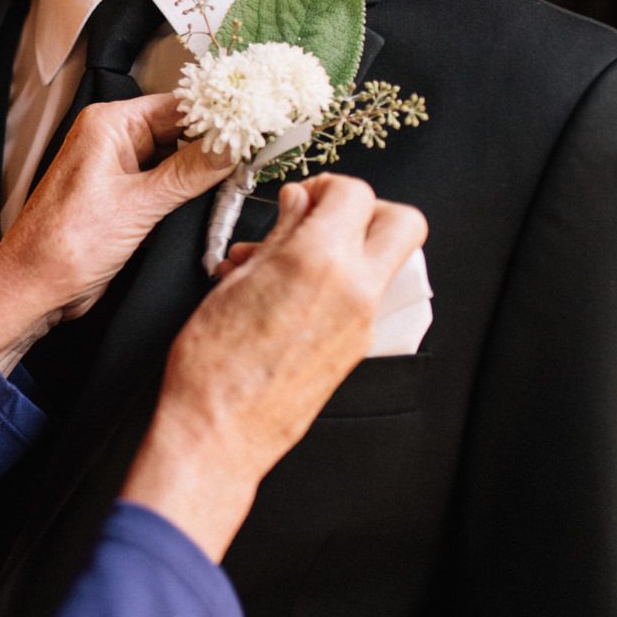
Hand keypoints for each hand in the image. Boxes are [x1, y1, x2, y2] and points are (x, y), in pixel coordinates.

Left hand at [0, 93, 233, 373]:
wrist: (34, 288)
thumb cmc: (64, 244)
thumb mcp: (138, 205)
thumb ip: (189, 174)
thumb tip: (230, 145)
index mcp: (108, 125)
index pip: (178, 105)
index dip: (219, 113)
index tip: (258, 120)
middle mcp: (113, 140)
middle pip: (181, 130)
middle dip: (218, 142)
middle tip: (261, 148)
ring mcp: (118, 170)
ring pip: (177, 158)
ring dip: (207, 168)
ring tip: (248, 171)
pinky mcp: (124, 198)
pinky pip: (166, 184)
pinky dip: (190, 189)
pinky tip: (218, 195)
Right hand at [120, 174, 427, 560]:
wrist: (220, 431)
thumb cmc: (213, 365)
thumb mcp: (234, 282)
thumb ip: (278, 235)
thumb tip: (298, 205)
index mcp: (319, 261)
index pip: (355, 193)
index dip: (327, 185)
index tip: (302, 196)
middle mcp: (354, 290)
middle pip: (403, 222)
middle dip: (367, 208)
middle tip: (324, 215)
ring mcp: (363, 323)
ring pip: (388, 261)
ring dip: (353, 245)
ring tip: (293, 256)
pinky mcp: (357, 348)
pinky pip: (366, 297)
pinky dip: (340, 280)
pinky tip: (289, 291)